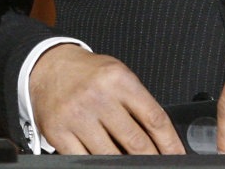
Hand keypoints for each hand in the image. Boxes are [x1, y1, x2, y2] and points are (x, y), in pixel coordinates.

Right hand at [29, 44, 183, 154]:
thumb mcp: (117, 75)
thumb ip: (138, 102)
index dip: (170, 143)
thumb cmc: (87, 73)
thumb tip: (160, 138)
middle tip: (158, 164)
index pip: (154, 118)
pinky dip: (99, 165)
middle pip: (136, 142)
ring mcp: (77, 116)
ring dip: (126, 165)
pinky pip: (85, 160)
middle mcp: (97, 96)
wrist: (48, 67)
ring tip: (132, 163)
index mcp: (118, 79)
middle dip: (152, 159)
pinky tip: (107, 163)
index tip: (176, 156)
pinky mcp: (59, 132)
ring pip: (112, 156)